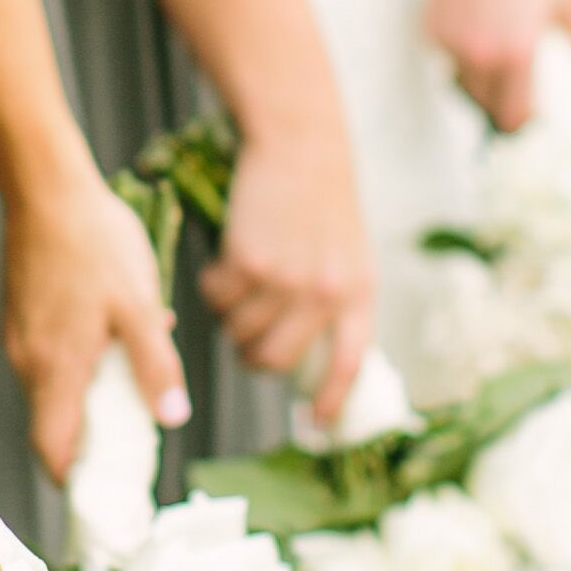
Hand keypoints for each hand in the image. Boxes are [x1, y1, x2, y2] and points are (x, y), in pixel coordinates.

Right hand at [3, 148, 184, 487]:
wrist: (45, 185)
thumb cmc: (93, 241)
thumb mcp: (139, 304)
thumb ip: (154, 364)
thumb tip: (171, 418)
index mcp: (56, 368)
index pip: (51, 449)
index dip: (74, 479)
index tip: (106, 492)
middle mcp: (29, 360)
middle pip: (54, 423)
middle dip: (92, 438)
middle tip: (135, 437)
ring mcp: (21, 336)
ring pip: (54, 387)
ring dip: (91, 393)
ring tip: (133, 369)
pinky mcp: (22, 313)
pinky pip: (51, 357)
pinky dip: (80, 363)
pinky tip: (113, 331)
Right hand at [198, 109, 376, 425]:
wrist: (302, 145)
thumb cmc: (323, 202)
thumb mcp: (349, 254)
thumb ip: (337, 301)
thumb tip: (313, 356)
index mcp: (357, 294)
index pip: (347, 364)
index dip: (332, 400)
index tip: (316, 425)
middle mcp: (324, 293)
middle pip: (276, 358)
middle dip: (254, 357)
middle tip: (245, 342)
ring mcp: (284, 278)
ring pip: (240, 330)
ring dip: (230, 320)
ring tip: (237, 292)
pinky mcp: (247, 260)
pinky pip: (217, 298)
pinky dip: (213, 288)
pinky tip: (224, 265)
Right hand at [422, 0, 570, 130]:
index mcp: (517, 55)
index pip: (513, 116)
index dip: (523, 119)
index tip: (531, 110)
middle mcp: (479, 56)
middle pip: (484, 106)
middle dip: (499, 101)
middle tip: (514, 85)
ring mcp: (451, 44)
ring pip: (462, 83)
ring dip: (477, 80)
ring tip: (495, 56)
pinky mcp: (432, 29)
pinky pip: (446, 58)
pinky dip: (459, 54)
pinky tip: (475, 28)